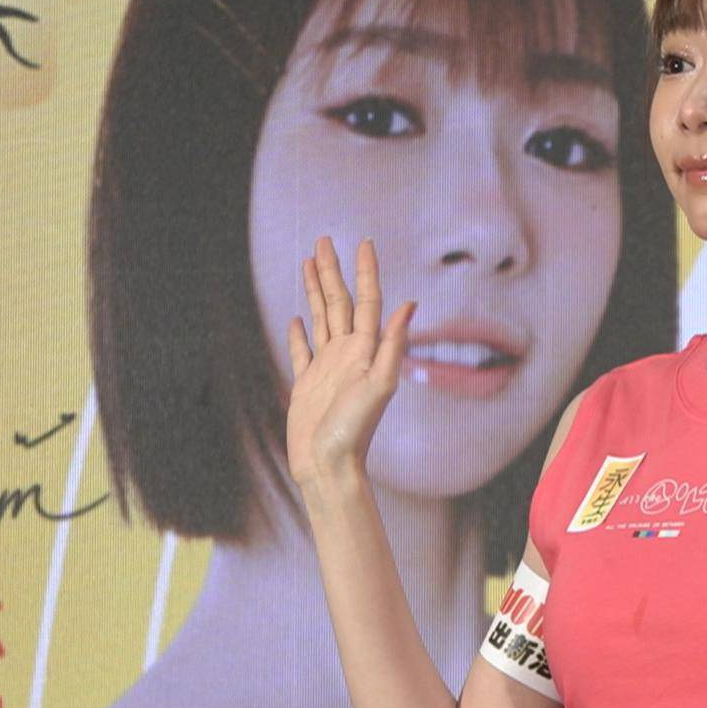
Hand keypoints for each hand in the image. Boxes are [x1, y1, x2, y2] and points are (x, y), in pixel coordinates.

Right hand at [285, 235, 415, 488]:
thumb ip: (393, 345)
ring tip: (309, 264)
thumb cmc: (355, 431)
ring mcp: (326, 368)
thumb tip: (411, 304)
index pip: (365, 301)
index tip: (363, 242)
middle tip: (323, 240)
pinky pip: (302, 351)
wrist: (330, 467)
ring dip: (316, 291)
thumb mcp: (378, 385)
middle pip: (339, 302)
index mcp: (364, 350)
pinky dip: (299, 333)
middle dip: (332, 271)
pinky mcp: (307, 385)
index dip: (365, 272)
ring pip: (321, 318)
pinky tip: (296, 318)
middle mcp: (347, 354)